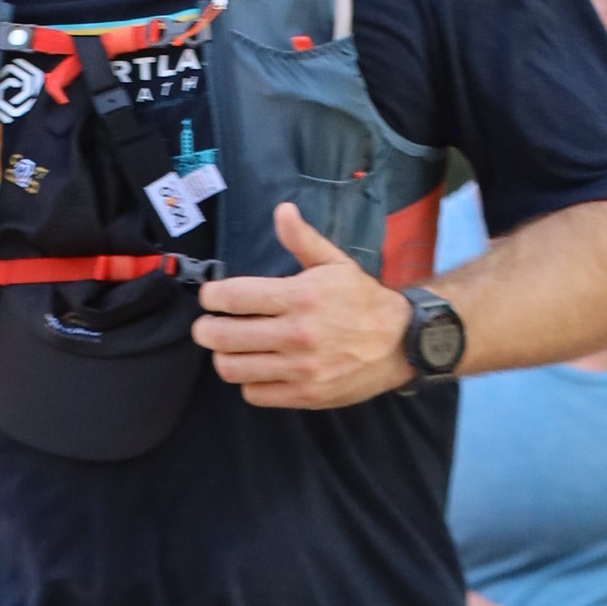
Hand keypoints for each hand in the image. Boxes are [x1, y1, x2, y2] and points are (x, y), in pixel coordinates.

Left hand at [194, 199, 415, 409]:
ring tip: (230, 348)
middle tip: (207, 326)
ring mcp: (300, 368)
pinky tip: (257, 368)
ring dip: (224, 357)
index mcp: (300, 296)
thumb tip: (282, 210)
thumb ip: (303, 240)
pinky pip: (254, 393)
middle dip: (205, 329)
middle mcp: (297, 334)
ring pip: (232, 368)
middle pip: (223, 336)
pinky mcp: (304, 395)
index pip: (234, 296)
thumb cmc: (363, 301)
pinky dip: (248, 382)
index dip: (211, 296)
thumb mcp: (336, 263)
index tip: (210, 297)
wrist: (401, 343)